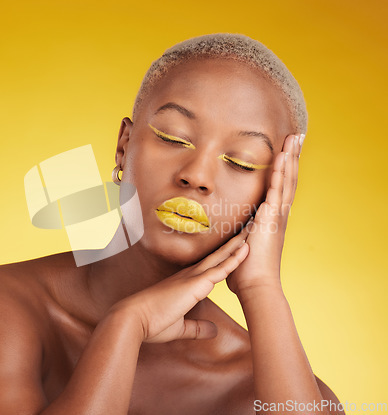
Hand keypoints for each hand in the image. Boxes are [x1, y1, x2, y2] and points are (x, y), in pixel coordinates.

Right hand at [109, 226, 250, 343]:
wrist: (135, 319)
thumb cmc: (151, 322)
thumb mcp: (180, 327)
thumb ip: (197, 327)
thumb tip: (213, 331)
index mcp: (185, 284)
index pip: (209, 268)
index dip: (223, 258)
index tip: (234, 250)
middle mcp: (189, 276)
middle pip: (217, 257)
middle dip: (232, 245)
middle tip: (247, 231)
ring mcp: (192, 278)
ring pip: (221, 258)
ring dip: (237, 246)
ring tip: (252, 232)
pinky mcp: (195, 284)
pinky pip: (220, 269)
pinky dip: (234, 259)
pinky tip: (245, 250)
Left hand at [226, 133, 303, 296]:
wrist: (255, 288)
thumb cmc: (247, 272)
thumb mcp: (242, 247)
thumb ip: (240, 237)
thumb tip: (233, 238)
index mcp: (271, 219)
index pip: (280, 187)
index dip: (284, 169)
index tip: (286, 151)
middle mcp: (278, 215)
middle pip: (288, 179)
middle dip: (292, 157)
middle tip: (296, 136)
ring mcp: (277, 217)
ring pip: (287, 181)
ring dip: (289, 158)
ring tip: (293, 138)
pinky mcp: (272, 221)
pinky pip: (276, 192)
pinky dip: (280, 174)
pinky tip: (281, 157)